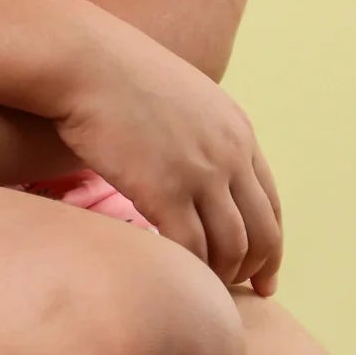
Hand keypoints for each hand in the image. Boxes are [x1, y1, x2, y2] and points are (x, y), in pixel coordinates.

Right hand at [55, 15, 283, 294]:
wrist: (84, 59)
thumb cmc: (115, 76)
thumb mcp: (177, 96)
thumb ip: (196, 130)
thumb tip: (190, 162)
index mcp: (237, 130)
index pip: (270, 201)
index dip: (271, 242)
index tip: (265, 273)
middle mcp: (229, 153)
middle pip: (262, 230)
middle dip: (258, 268)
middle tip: (248, 295)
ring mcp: (201, 172)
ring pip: (231, 247)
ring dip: (222, 276)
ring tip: (205, 290)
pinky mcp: (165, 189)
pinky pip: (192, 249)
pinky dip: (190, 271)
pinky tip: (175, 279)